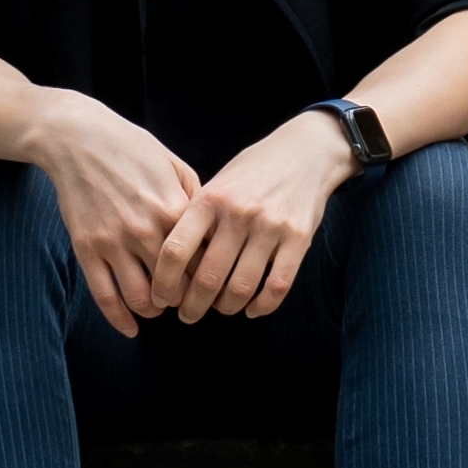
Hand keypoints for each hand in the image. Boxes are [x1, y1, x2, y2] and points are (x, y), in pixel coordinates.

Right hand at [22, 93, 203, 336]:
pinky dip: (120, 319)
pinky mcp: (86, 249)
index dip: (212, 278)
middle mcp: (146, 230)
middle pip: (176, 286)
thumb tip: (216, 232)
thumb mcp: (175, 166)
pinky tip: (131, 329)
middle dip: (186, 301)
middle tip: (189, 303)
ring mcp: (113, 242)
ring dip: (155, 311)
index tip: (214, 284)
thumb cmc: (132, 149)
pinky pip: (104, 296)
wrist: (78, 139)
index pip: (204, 261)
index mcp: (175, 209)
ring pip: (141, 298)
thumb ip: (197, 200)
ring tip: (159, 309)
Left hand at [156, 108, 353, 323]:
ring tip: (221, 309)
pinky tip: (253, 309)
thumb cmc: (254, 170)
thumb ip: (196, 219)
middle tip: (188, 316)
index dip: (164, 283)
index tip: (160, 298)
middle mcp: (238, 213)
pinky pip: (278, 285)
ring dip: (227, 307)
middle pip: (207, 277)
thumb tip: (172, 265)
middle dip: (193, 306)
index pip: (176, 251)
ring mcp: (270, 226)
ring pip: (241, 287)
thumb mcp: (218, 183)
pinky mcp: (299, 238)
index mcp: (210, 199)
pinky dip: (263, 305)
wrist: (307, 151)